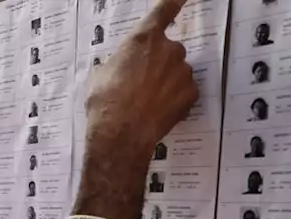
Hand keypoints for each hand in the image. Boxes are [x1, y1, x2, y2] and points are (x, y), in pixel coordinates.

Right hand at [84, 0, 198, 164]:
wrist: (120, 134)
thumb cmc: (105, 102)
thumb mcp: (99, 76)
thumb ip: (116, 63)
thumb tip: (116, 68)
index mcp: (143, 38)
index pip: (164, 10)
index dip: (174, 2)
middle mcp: (168, 49)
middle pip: (168, 50)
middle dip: (157, 63)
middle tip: (139, 83)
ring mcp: (183, 71)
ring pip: (176, 72)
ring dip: (165, 82)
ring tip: (145, 102)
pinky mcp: (191, 93)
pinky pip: (184, 91)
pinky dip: (174, 99)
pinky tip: (157, 110)